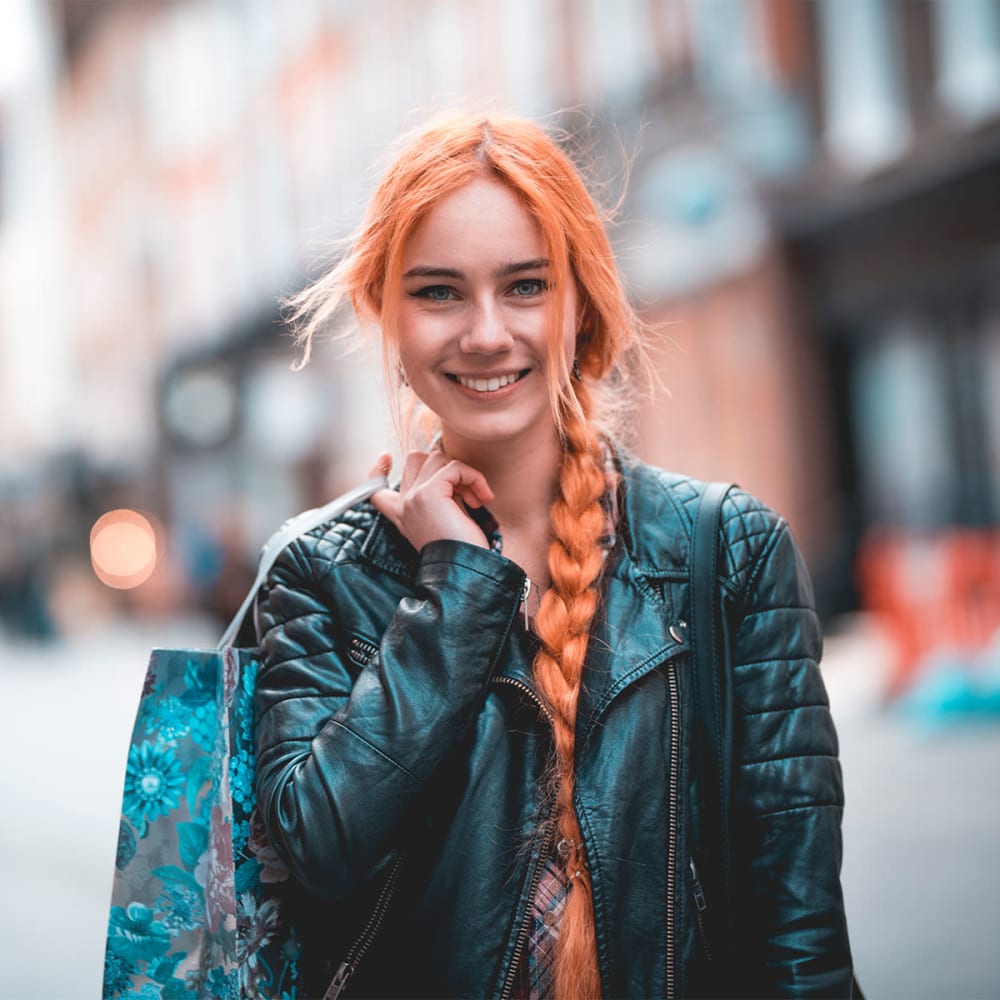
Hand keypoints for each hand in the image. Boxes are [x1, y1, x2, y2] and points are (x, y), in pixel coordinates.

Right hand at [370, 451, 494, 551]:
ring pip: (437, 458)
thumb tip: (452, 470)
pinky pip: (454, 468)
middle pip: (416, 458)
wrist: (465, 570)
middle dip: (444, 466)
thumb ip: (440, 496)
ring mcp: (413, 497)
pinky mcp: (428, 494)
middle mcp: (403, 505)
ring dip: (464, 473)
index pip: (375, 488)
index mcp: (402, 515)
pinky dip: (473, 477)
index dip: (377, 470)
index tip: (385, 458)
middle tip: (465, 491)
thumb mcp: (444, 520)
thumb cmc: (463, 550)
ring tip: (475, 498)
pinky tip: (482, 498)